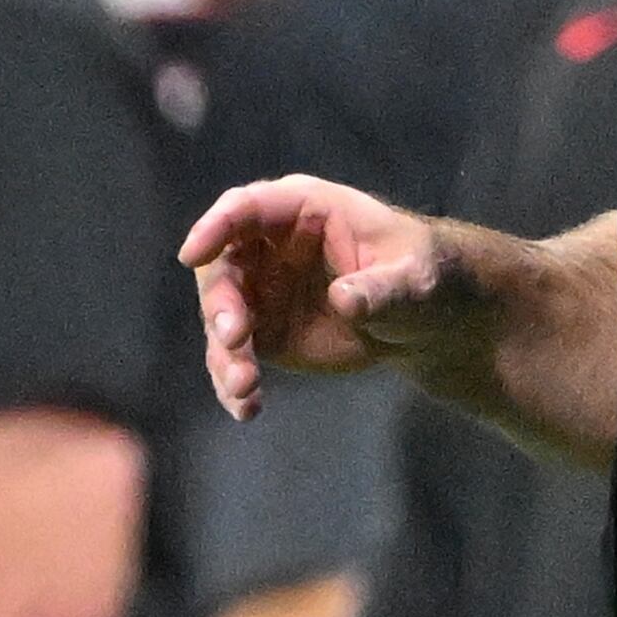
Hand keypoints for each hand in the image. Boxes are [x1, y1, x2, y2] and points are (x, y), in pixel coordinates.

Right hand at [179, 175, 488, 419]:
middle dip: (220, 303)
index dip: (215, 227)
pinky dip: (234, 382)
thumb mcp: (414, 280)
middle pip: (222, 267)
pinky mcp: (266, 332)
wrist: (425, 320)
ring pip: (221, 317)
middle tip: (236, 339)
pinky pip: (235, 356)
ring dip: (224, 353)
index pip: (246, 208)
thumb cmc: (423, 277)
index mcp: (303, 210)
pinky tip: (247, 408)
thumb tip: (345, 300)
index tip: (191, 254)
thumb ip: (381, 289)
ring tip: (245, 388)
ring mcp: (263, 290)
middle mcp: (269, 247)